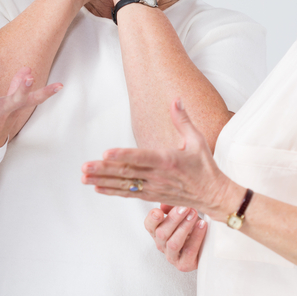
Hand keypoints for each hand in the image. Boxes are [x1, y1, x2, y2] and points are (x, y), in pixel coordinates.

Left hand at [0, 55, 61, 148]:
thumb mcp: (9, 109)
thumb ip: (17, 87)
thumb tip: (28, 69)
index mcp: (13, 110)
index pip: (34, 101)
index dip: (47, 93)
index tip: (60, 86)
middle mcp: (2, 113)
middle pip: (14, 100)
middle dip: (22, 89)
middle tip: (29, 78)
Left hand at [81, 98, 236, 217]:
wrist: (212, 195)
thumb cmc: (204, 166)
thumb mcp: (197, 140)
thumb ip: (183, 119)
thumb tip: (176, 99)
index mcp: (168, 161)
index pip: (141, 157)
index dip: (123, 155)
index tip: (107, 153)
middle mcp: (157, 176)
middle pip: (126, 173)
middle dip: (103, 170)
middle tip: (85, 167)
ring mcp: (153, 188)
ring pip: (123, 185)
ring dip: (102, 181)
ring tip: (84, 177)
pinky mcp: (151, 196)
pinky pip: (128, 194)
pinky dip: (112, 191)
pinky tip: (97, 187)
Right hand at [145, 204, 207, 271]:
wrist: (205, 247)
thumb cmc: (191, 229)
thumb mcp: (182, 215)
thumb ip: (172, 208)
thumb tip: (164, 203)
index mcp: (157, 232)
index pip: (149, 225)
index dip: (152, 219)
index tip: (159, 211)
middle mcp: (162, 245)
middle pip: (161, 233)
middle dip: (174, 219)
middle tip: (185, 208)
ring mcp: (172, 256)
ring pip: (173, 243)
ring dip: (184, 227)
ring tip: (193, 214)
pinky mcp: (184, 264)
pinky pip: (189, 250)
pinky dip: (196, 237)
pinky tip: (202, 225)